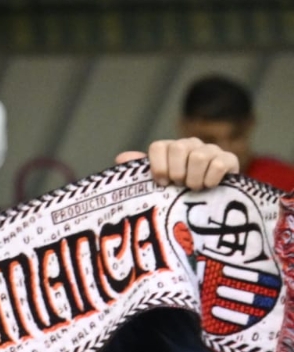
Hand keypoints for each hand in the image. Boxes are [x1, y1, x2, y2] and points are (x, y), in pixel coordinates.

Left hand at [117, 139, 237, 189]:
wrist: (210, 206)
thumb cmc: (178, 195)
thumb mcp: (157, 186)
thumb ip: (139, 172)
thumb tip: (121, 158)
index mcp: (170, 149)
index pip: (159, 146)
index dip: (158, 166)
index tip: (161, 183)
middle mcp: (190, 145)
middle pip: (179, 148)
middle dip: (177, 173)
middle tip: (179, 186)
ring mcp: (211, 150)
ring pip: (199, 156)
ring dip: (194, 178)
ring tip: (194, 189)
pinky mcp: (229, 159)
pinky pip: (220, 163)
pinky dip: (211, 179)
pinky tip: (209, 186)